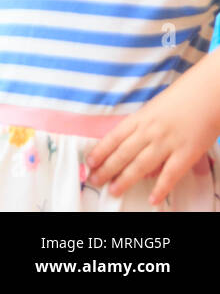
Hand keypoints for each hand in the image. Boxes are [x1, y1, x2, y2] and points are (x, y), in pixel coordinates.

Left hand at [85, 68, 219, 204]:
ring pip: (141, 165)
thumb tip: (132, 151)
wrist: (206, 94)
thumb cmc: (179, 100)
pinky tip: (153, 199)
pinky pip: (171, 174)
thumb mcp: (153, 110)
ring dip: (125, 179)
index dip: (100, 151)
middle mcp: (149, 131)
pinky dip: (161, 188)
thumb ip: (141, 128)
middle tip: (95, 181)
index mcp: (139, 118)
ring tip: (114, 190)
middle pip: (123, 153)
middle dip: (107, 169)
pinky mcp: (186, 153)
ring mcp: (167, 143)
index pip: (113, 137)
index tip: (89, 163)